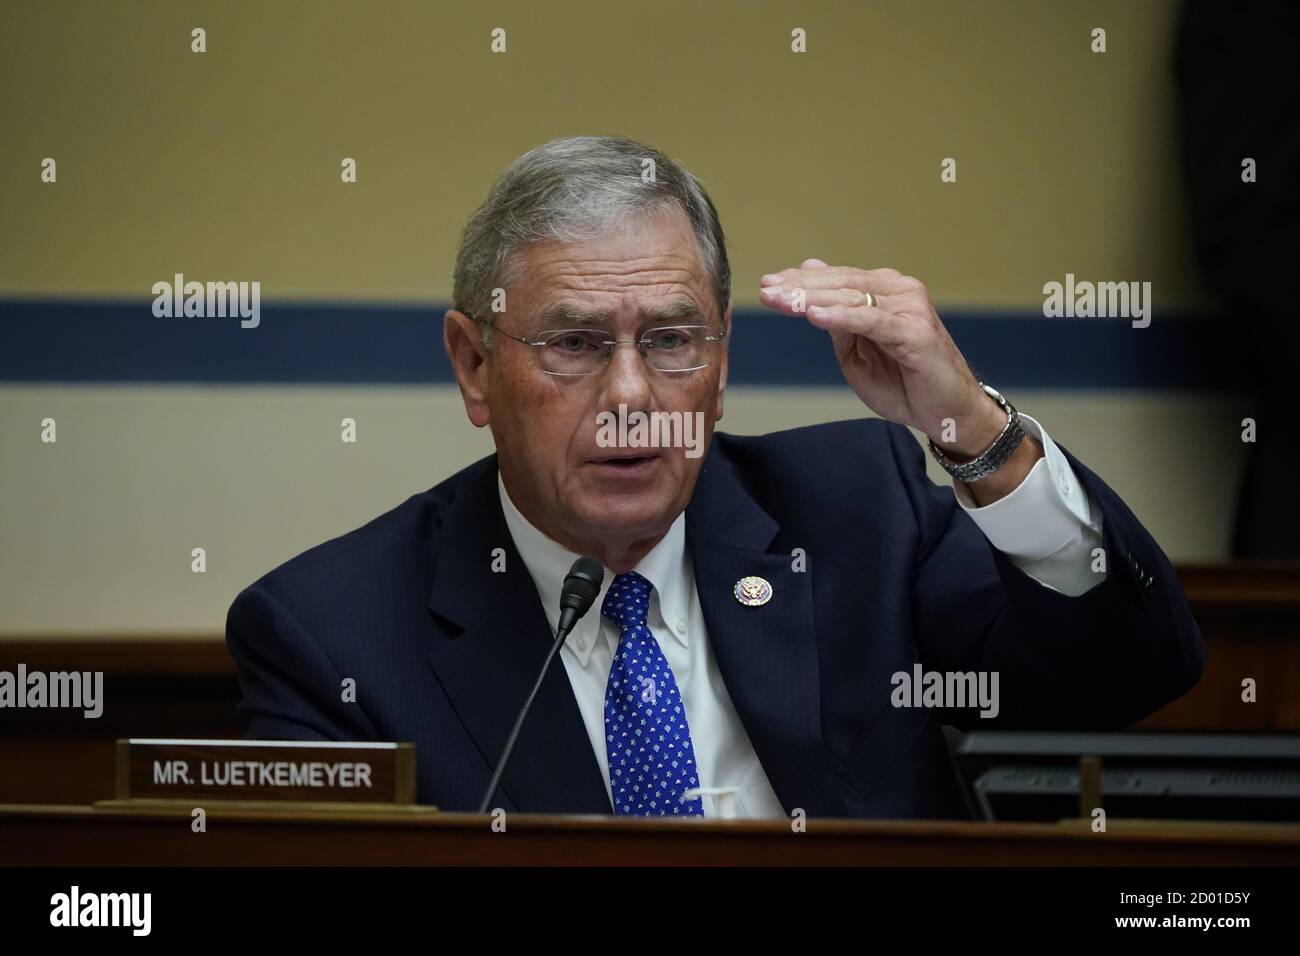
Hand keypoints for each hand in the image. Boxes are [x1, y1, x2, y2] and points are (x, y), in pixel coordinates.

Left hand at [758, 259, 1001, 455]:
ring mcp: (909, 308)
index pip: (836, 280)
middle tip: (768, 291)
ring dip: (813, 299)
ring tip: (782, 301)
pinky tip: (814, 316)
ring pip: (852, 298)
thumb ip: (835, 318)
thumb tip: (809, 283)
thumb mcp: (856, 351)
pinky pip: (871, 321)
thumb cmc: (904, 384)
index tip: (768, 286)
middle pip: (840, 284)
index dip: (800, 281)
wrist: (946, 413)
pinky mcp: (915, 332)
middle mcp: (899, 291)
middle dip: (800, 287)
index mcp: (884, 292)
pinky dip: (841, 317)